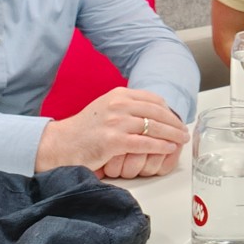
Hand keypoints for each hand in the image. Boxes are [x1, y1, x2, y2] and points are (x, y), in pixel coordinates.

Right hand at [35, 88, 189, 174]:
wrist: (59, 145)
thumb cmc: (84, 131)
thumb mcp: (106, 109)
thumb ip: (127, 108)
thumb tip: (154, 114)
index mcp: (118, 95)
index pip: (153, 99)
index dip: (169, 111)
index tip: (177, 120)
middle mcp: (118, 104)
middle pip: (157, 112)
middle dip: (175, 123)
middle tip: (184, 132)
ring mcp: (115, 122)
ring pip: (154, 126)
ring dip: (172, 135)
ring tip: (181, 141)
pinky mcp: (113, 141)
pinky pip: (145, 143)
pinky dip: (160, 146)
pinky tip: (168, 149)